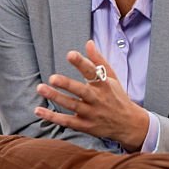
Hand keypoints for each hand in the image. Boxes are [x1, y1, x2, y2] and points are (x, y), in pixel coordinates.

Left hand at [35, 40, 149, 150]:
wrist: (129, 125)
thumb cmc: (117, 97)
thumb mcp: (112, 78)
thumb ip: (98, 61)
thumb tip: (88, 43)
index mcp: (104, 85)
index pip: (92, 72)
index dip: (81, 63)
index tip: (70, 54)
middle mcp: (98, 99)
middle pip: (81, 91)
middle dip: (67, 84)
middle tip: (52, 78)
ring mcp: (91, 113)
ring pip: (72, 105)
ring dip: (55, 97)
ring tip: (40, 88)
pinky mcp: (85, 126)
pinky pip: (67, 121)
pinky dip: (52, 117)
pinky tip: (38, 110)